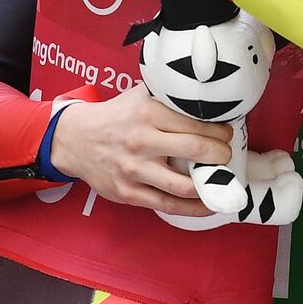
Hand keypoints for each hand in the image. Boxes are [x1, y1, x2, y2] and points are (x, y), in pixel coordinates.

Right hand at [50, 83, 232, 215]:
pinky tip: (208, 204)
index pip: (197, 124)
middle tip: (227, 154)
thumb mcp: (141, 95)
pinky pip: (167, 205)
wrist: (75, 139)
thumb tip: (208, 95)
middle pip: (195, 150)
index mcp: (148, 113)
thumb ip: (170, 95)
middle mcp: (141, 141)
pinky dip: (193, 208)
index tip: (227, 134)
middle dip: (220, 154)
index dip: (220, 131)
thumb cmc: (116, 116)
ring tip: (222, 180)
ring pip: (183, 185)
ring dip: (210, 184)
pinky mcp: (127, 193)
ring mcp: (134, 170)